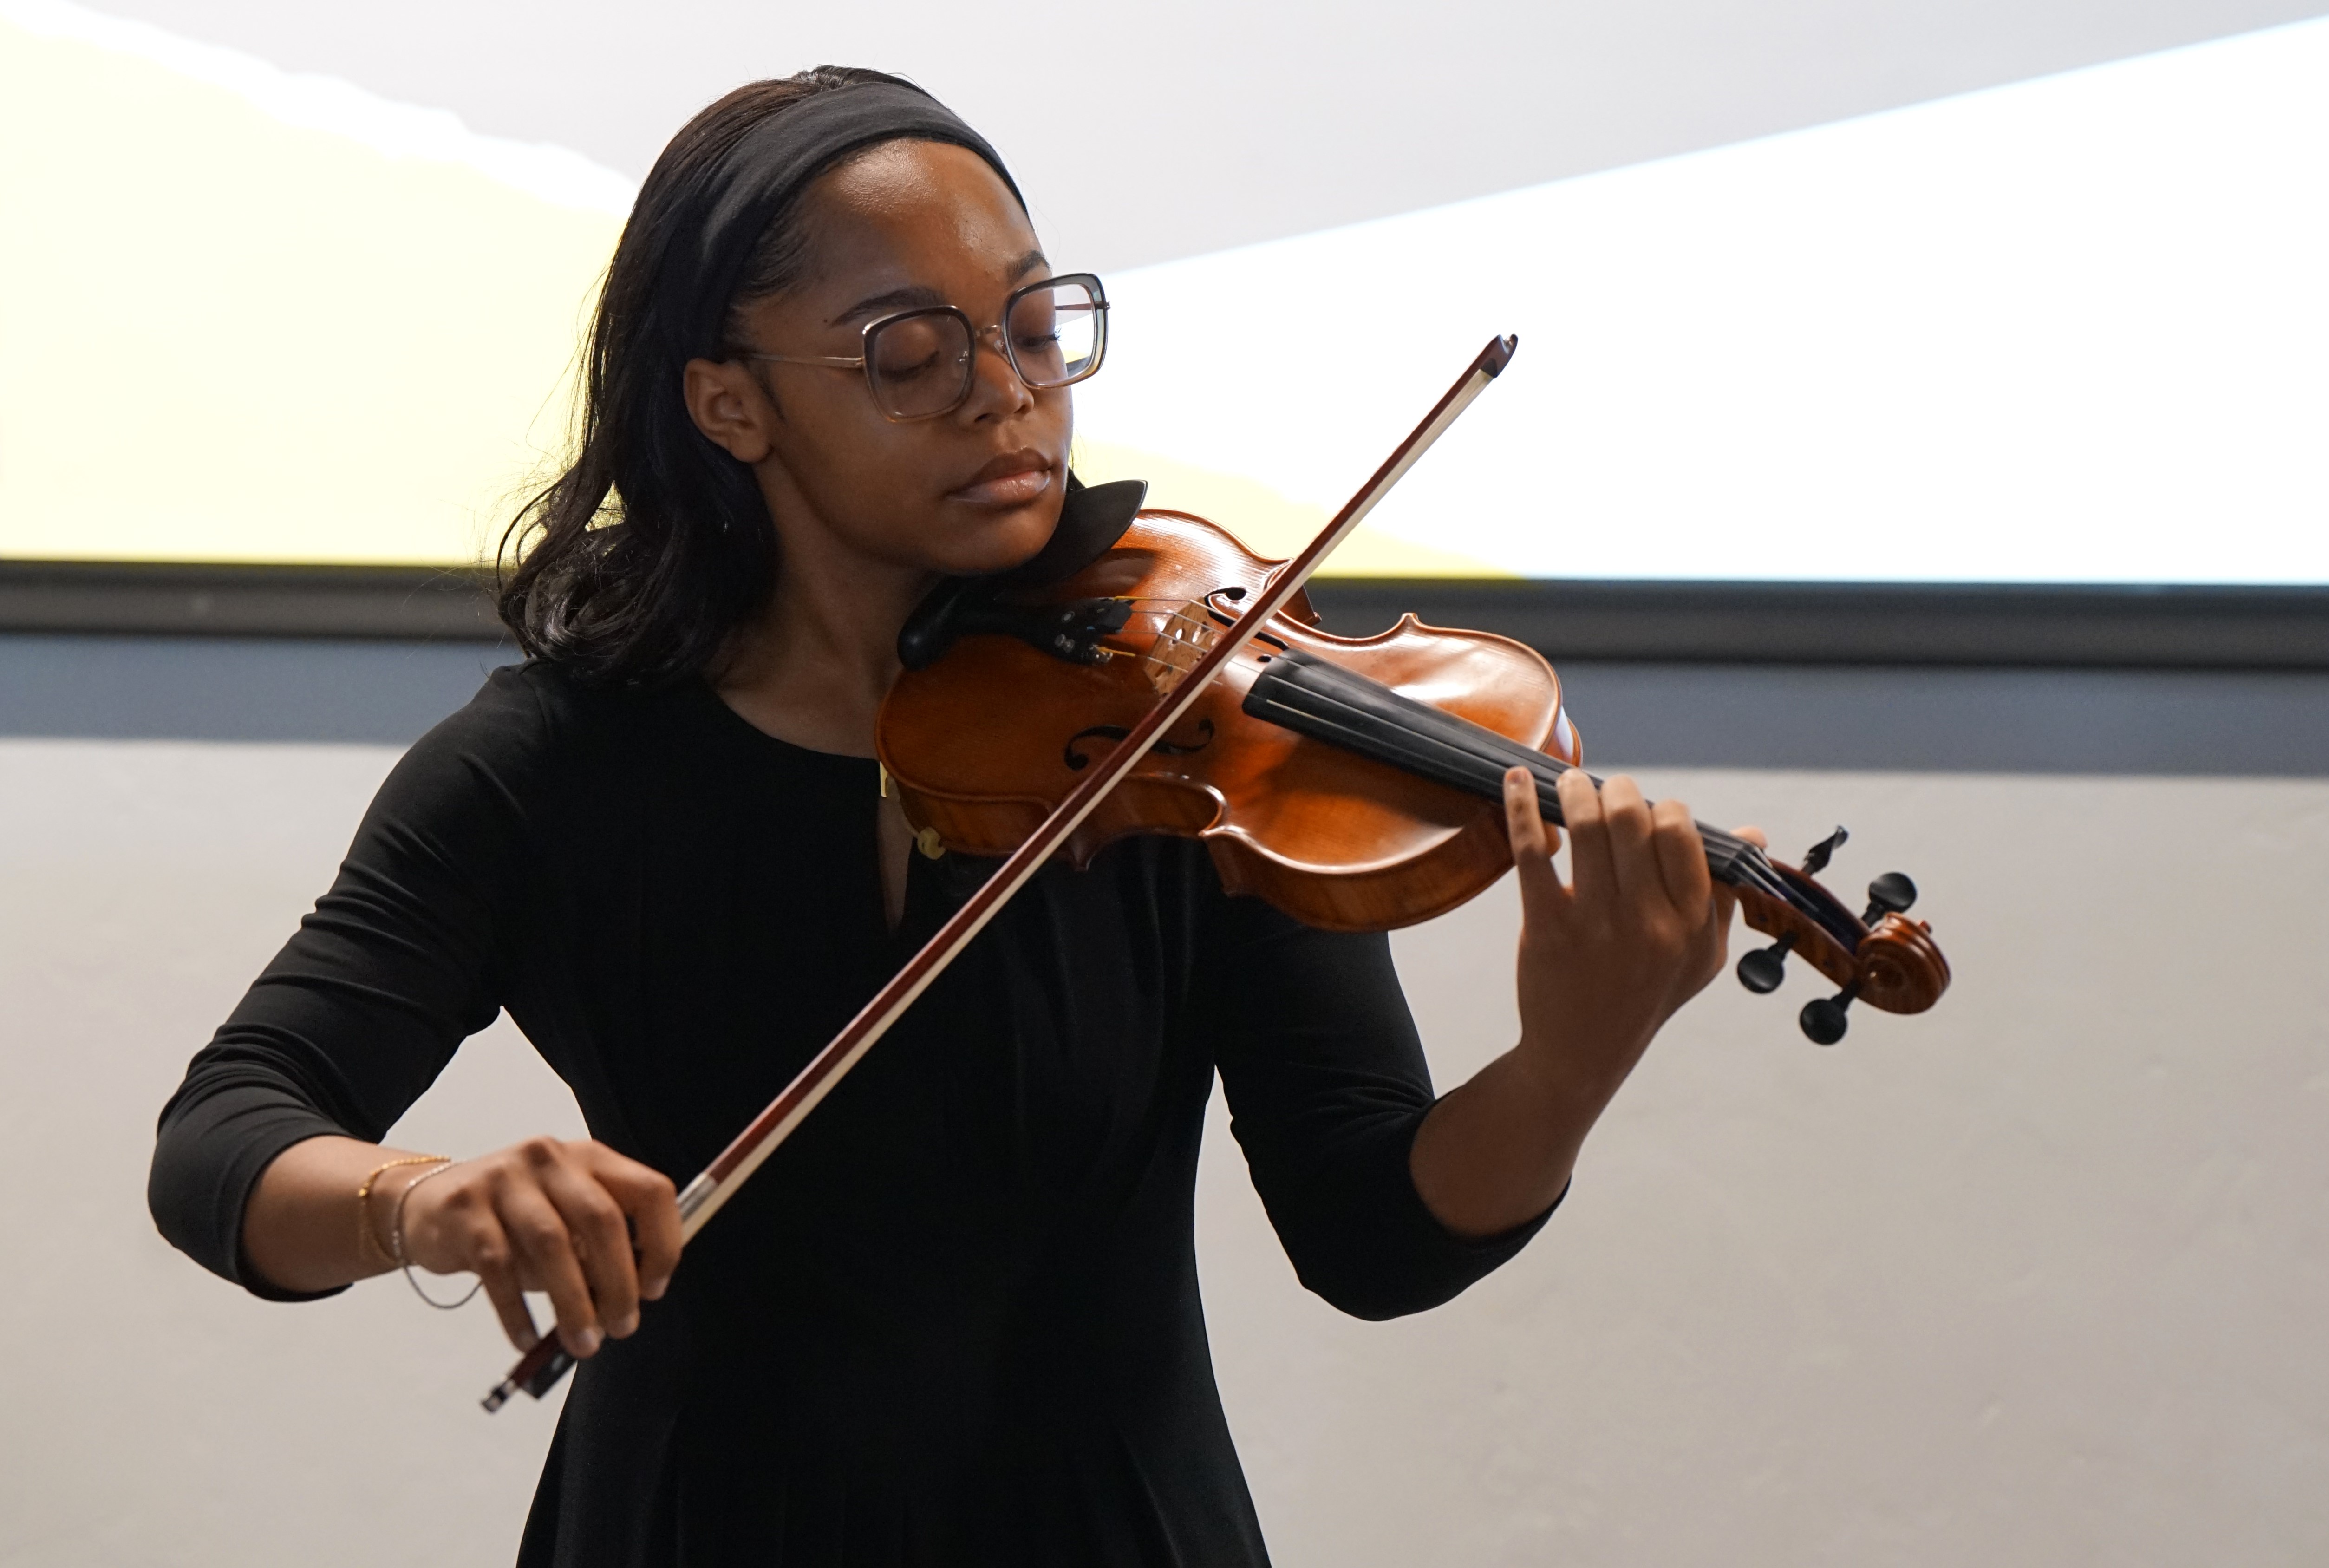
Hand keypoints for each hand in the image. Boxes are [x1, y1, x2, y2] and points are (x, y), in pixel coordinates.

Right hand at [395, 1137, 681, 1358]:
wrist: (428, 1205)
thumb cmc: (512, 1222)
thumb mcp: (565, 1223)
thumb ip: (596, 1251)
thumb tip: (625, 1302)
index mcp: (591, 1159)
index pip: (651, 1191)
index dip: (663, 1242)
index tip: (654, 1290)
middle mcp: (551, 1159)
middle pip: (602, 1219)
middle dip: (619, 1282)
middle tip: (622, 1327)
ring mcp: (505, 1178)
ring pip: (552, 1244)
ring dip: (573, 1303)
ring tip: (582, 1343)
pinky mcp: (465, 1207)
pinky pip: (498, 1267)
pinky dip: (517, 1310)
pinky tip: (527, 1339)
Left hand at [1504, 767, 1762, 1108]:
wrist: (1583, 1053)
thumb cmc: (1646, 994)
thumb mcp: (1702, 957)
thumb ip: (1725, 894)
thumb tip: (1754, 833)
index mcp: (1690, 923)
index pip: (1682, 835)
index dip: (1663, 809)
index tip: (1648, 811)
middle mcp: (1648, 921)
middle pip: (1633, 821)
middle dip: (1618, 790)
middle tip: (1604, 789)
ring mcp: (1596, 924)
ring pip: (1587, 827)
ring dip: (1574, 790)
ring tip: (1569, 783)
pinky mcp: (1546, 928)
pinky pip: (1532, 852)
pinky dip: (1521, 808)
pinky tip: (1517, 782)